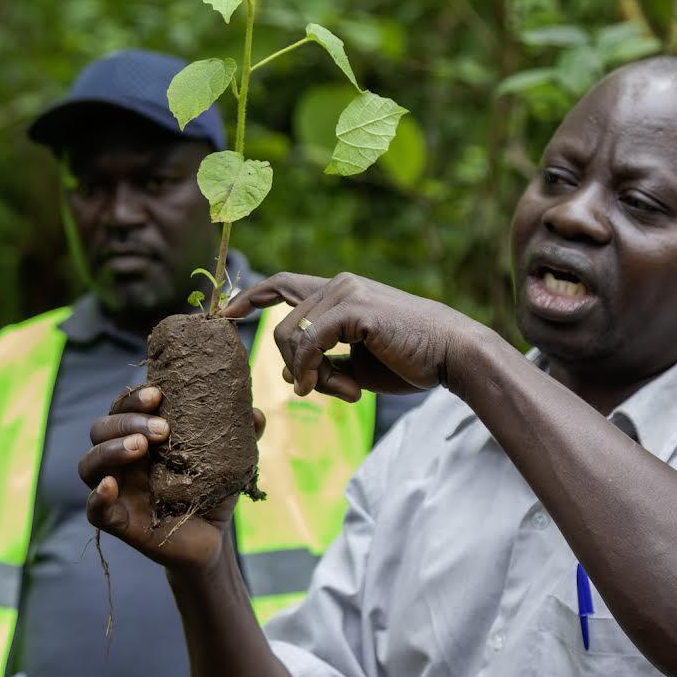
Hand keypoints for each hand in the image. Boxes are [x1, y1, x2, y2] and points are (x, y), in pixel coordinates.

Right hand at [79, 386, 264, 573]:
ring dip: (109, 450)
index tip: (159, 394)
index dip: (135, 397)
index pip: (124, 408)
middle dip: (127, 422)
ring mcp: (116, 490)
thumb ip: (241, 434)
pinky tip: (110, 486)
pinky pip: (94, 509)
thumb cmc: (210, 491)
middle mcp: (121, 460)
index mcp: (140, 436)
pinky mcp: (118, 522)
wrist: (213, 540)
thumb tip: (256, 414)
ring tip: (139, 448)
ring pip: (89, 464)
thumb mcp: (228, 459)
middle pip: (100, 429)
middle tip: (161, 430)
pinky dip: (96, 497)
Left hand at [222, 271, 471, 400]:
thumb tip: (289, 375)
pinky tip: (324, 388)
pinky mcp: (354, 307)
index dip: (250, 297)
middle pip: (283, 327)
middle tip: (319, 392)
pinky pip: (309, 342)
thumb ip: (322, 364)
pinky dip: (310, 369)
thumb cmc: (409, 361)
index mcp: (338, 292)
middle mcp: (338, 284)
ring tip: (341, 392)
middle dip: (293, 367)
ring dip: (308, 374)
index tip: (225, 315)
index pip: (282, 285)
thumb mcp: (356, 367)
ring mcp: (345, 292)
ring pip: (291, 336)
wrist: (452, 356)